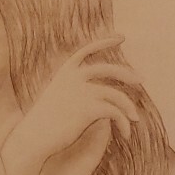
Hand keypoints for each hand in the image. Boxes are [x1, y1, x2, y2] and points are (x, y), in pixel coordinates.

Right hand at [5, 39, 140, 174]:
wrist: (34, 137)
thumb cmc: (43, 122)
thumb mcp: (56, 98)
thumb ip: (74, 90)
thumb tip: (94, 91)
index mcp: (65, 72)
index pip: (87, 49)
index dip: (105, 41)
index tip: (121, 37)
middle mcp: (75, 77)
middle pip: (109, 69)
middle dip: (127, 74)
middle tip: (140, 80)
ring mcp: (83, 91)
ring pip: (116, 95)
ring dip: (129, 108)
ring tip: (135, 120)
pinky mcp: (90, 108)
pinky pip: (116, 113)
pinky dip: (124, 123)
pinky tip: (126, 133)